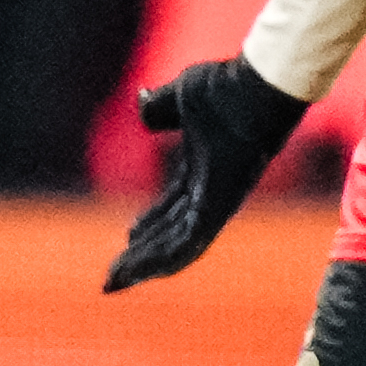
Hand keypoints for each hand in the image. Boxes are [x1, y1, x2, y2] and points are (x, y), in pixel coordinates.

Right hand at [105, 60, 311, 290]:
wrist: (253, 83)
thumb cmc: (227, 86)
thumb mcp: (179, 98)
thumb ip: (159, 109)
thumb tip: (143, 107)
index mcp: (203, 172)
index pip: (171, 211)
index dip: (148, 228)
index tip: (126, 239)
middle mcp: (211, 193)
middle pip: (171, 235)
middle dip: (140, 258)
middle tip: (112, 279)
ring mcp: (218, 202)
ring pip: (178, 247)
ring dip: (144, 266)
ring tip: (115, 282)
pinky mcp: (220, 205)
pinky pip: (189, 242)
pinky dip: (163, 258)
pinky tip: (137, 271)